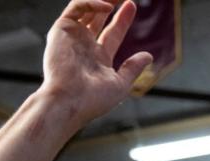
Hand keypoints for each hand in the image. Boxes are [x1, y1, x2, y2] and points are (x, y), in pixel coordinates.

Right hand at [40, 0, 151, 125]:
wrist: (69, 101)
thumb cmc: (92, 99)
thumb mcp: (120, 84)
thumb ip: (133, 68)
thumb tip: (148, 56)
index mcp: (97, 59)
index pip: (112, 33)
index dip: (122, 19)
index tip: (132, 5)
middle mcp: (84, 46)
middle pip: (98, 17)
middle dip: (111, 3)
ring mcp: (72, 37)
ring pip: (86, 8)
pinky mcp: (61, 30)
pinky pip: (76, 7)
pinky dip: (91, 3)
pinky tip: (107, 7)